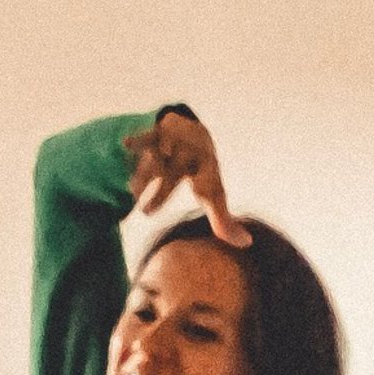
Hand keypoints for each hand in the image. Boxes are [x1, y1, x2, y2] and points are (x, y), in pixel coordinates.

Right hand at [123, 115, 248, 248]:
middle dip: (160, 192)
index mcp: (207, 169)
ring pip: (157, 159)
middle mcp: (190, 153)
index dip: (205, 190)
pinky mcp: (156, 133)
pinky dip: (136, 140)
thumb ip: (224, 221)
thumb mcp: (213, 193)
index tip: (200, 195)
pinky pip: (145, 137)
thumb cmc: (203, 172)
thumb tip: (247, 243)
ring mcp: (173, 142)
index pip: (207, 184)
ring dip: (143, 175)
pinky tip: (126, 144)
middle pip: (175, 174)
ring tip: (132, 192)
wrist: (193, 131)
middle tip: (145, 212)